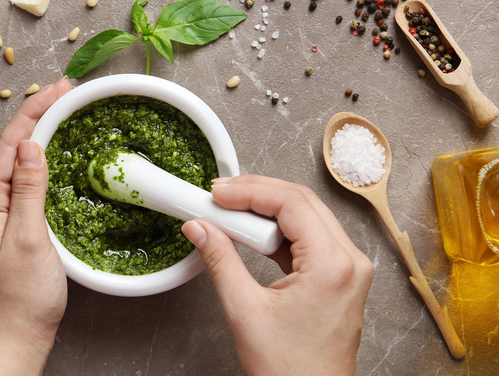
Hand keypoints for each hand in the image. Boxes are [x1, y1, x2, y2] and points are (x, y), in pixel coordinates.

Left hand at [0, 77, 71, 374]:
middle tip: (65, 91)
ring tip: (61, 111)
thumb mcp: (30, 238)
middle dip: (37, 115)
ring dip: (38, 135)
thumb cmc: (22, 297)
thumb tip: (32, 146)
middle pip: (10, 148)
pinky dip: (39, 163)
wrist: (15, 338)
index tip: (60, 87)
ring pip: (16, 164)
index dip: (35, 110)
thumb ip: (29, 189)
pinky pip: (22, 183)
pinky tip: (53, 156)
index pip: (10, 143)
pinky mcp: (7, 227)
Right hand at [181, 174, 372, 375]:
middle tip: (220, 196)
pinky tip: (252, 234)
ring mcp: (349, 270)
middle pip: (302, 203)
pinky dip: (280, 232)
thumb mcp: (244, 310)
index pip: (291, 203)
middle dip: (257, 193)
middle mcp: (350, 262)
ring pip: (307, 217)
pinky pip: (311, 239)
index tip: (218, 193)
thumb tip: (200, 228)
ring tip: (230, 213)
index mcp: (332, 265)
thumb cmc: (289, 370)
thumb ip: (220, 260)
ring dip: (268, 211)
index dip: (249, 191)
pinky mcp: (341, 278)